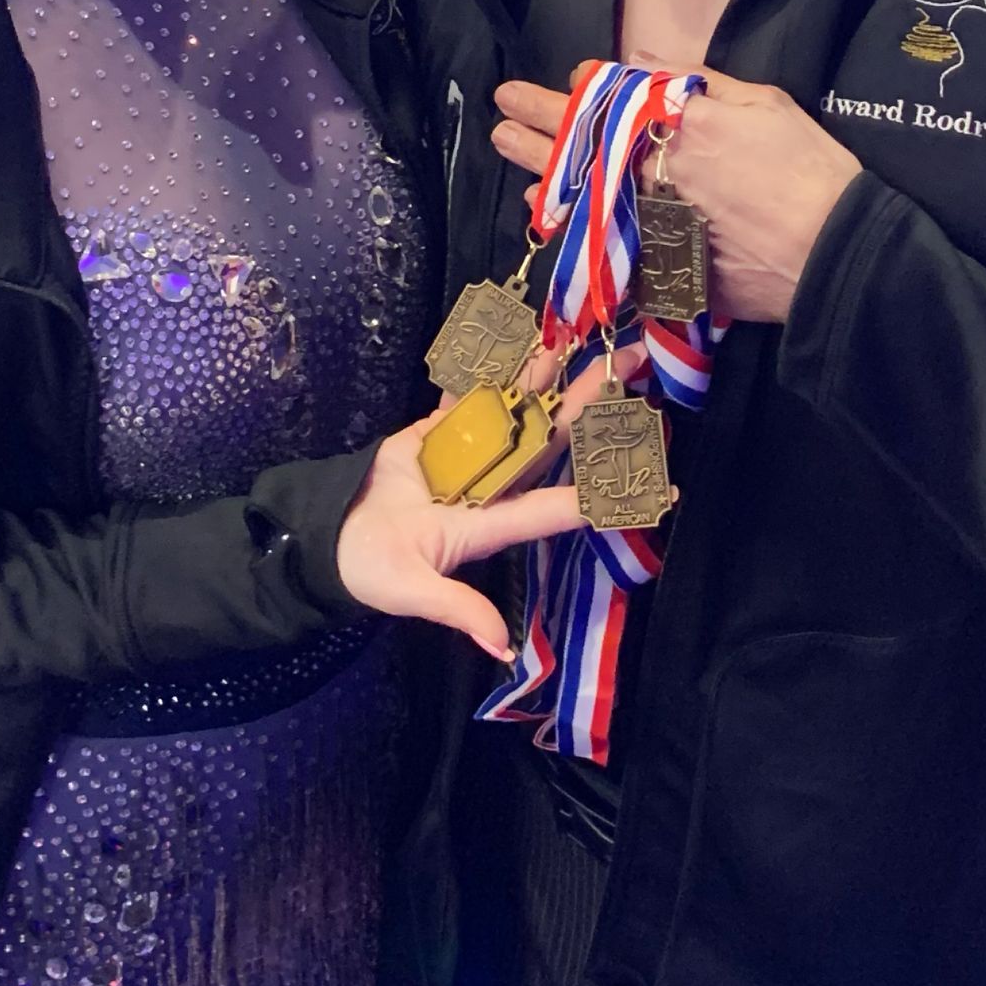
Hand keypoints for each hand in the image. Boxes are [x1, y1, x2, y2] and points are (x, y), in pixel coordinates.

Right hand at [334, 350, 617, 657]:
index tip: (658, 484)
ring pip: (515, 409)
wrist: (328, 540)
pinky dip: (488, 368)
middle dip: (589, 404)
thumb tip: (499, 647)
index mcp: (490, 524)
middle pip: (550, 440)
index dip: (602, 497)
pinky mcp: (436, 434)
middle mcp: (490, 487)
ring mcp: (466, 456)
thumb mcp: (411, 591)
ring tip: (576, 338)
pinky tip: (514, 338)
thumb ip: (456, 608)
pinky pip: (469, 396)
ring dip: (543, 374)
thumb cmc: (372, 571)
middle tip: (630, 363)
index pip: (555, 507)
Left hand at [493, 69, 859, 325]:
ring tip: (517, 169)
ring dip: (545, 184)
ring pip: (581, 204)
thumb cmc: (808, 168)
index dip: (561, 100)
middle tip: (501, 123)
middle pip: (578, 155)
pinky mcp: (661, 272)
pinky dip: (578, 236)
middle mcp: (652, 177)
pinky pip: (606, 252)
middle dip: (533, 135)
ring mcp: (651, 228)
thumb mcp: (763, 103)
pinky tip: (554, 225)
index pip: (601, 108)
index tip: (537, 92)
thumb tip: (639, 66)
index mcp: (676, 130)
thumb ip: (696, 83)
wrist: (836, 250)